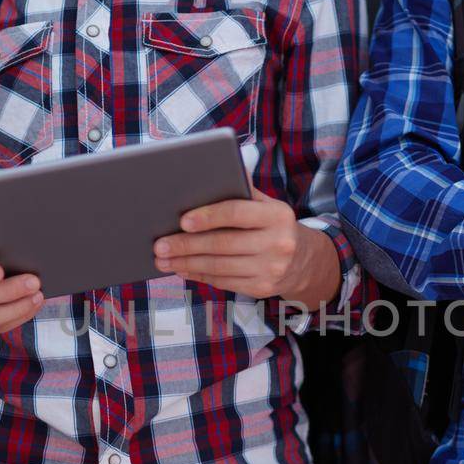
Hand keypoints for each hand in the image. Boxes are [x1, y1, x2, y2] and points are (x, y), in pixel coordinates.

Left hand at [154, 187, 340, 307]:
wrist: (303, 261)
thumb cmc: (273, 226)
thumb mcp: (267, 205)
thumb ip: (242, 191)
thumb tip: (205, 174)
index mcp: (277, 215)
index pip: (237, 212)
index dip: (208, 217)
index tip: (182, 221)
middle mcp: (277, 243)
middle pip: (223, 244)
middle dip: (186, 245)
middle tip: (160, 245)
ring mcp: (271, 269)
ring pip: (219, 267)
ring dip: (187, 263)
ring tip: (163, 260)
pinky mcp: (262, 288)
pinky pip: (224, 282)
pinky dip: (199, 276)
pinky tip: (183, 269)